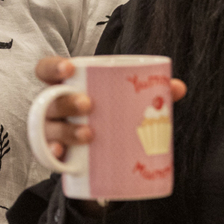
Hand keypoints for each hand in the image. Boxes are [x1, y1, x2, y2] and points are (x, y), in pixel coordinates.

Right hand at [34, 57, 186, 160]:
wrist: (96, 154)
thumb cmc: (105, 113)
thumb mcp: (119, 99)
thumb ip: (146, 91)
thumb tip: (176, 87)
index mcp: (65, 86)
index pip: (47, 71)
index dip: (53, 68)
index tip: (70, 69)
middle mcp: (52, 107)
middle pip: (51, 100)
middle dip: (67, 101)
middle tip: (89, 105)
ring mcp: (52, 130)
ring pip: (49, 128)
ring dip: (66, 130)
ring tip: (88, 134)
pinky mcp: (57, 155)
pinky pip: (47, 156)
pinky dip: (52, 155)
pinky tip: (61, 155)